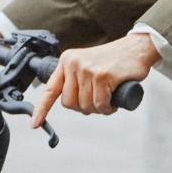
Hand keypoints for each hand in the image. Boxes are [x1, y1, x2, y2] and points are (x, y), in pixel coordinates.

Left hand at [31, 33, 159, 126]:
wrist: (137, 48)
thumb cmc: (114, 60)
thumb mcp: (88, 64)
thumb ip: (76, 78)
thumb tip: (70, 102)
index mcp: (67, 60)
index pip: (51, 89)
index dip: (42, 109)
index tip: (35, 124)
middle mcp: (73, 63)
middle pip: (69, 103)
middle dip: (83, 108)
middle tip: (97, 102)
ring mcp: (87, 69)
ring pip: (85, 106)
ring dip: (98, 109)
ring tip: (108, 100)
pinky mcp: (102, 76)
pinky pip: (99, 105)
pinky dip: (107, 109)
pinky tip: (113, 103)